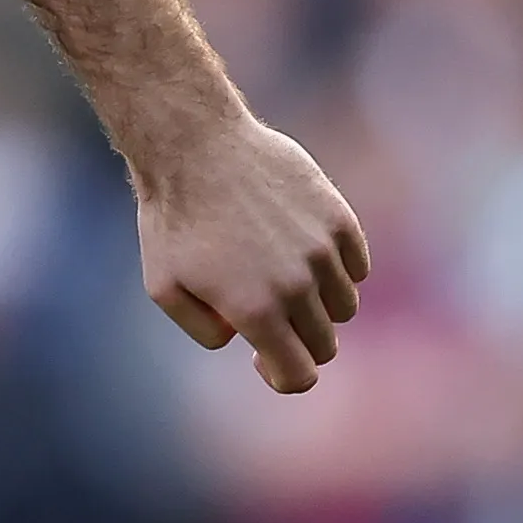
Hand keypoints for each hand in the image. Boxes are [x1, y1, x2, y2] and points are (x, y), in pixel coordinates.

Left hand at [134, 113, 367, 395]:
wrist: (195, 146)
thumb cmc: (172, 218)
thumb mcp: (164, 287)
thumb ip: (205, 330)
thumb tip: (242, 338)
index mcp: (255, 311)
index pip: (300, 376)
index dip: (283, 377)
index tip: (263, 357)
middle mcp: (296, 286)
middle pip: (324, 345)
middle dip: (299, 341)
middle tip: (269, 314)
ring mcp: (322, 250)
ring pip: (345, 306)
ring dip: (320, 304)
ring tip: (284, 277)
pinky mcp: (338, 217)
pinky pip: (357, 266)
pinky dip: (339, 268)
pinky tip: (304, 251)